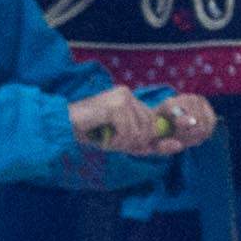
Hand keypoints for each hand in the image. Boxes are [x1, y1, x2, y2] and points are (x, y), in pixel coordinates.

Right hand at [68, 85, 209, 159]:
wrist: (62, 126)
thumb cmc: (90, 133)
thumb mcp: (122, 140)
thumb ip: (146, 144)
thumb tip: (178, 146)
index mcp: (131, 100)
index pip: (153, 124)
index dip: (146, 141)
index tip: (129, 145)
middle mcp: (128, 94)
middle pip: (150, 129)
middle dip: (133, 143)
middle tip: (112, 143)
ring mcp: (122, 97)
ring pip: (140, 133)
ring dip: (122, 144)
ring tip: (105, 139)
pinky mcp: (116, 105)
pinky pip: (128, 133)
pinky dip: (115, 142)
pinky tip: (102, 136)